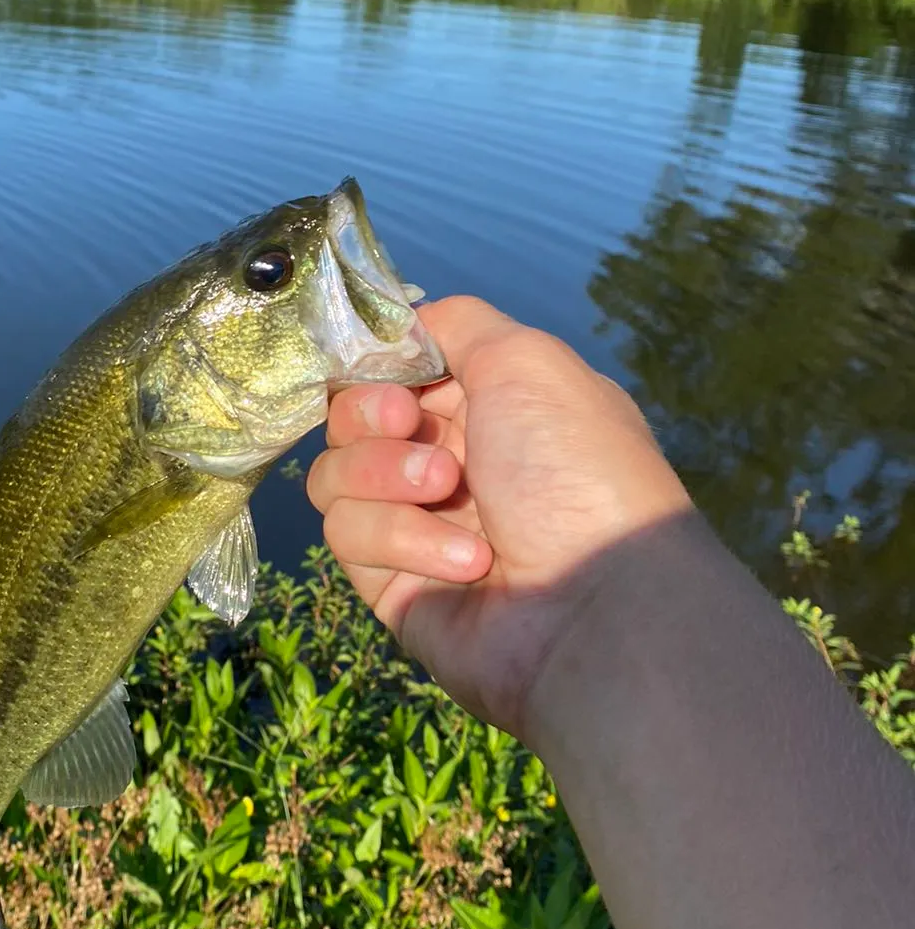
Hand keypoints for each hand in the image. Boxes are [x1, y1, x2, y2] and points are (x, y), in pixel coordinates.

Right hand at [307, 296, 693, 740]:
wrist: (595, 605)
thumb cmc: (571, 468)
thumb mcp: (529, 360)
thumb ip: (457, 323)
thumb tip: (405, 325)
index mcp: (485, 407)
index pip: (392, 371)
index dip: (379, 366)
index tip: (396, 374)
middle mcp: (448, 461)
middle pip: (348, 417)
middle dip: (369, 416)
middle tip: (410, 426)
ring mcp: (415, 523)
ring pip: (334, 475)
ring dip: (386, 477)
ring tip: (448, 494)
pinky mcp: (390, 581)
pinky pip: (348, 535)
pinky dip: (404, 539)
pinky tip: (468, 562)